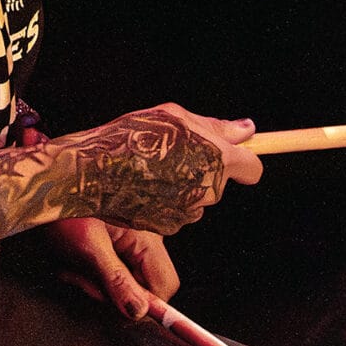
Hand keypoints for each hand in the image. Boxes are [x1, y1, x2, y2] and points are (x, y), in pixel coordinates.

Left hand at [42, 217, 179, 320]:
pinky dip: (90, 273)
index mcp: (148, 237)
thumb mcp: (89, 248)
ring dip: (94, 283)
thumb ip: (116, 280)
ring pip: (123, 282)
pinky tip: (72, 263)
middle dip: (109, 291)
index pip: (164, 286)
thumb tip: (139, 311)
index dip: (142, 303)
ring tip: (71, 267)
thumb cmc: (64, 210)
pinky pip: (110, 272)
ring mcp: (129, 241)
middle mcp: (145, 239)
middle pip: (142, 287)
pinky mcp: (113, 244)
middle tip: (79, 277)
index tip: (113, 305)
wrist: (41, 190)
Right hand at [58, 103, 261, 236]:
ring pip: (195, 197)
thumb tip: (246, 131)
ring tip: (150, 169)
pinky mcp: (168, 227)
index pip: (252, 168)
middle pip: (218, 182)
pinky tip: (142, 186)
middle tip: (172, 154)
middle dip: (202, 170)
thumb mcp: (174, 117)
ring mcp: (188, 212)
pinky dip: (163, 201)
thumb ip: (215, 126)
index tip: (232, 157)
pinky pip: (175, 212)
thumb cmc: (132, 139)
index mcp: (217, 159)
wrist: (94, 172)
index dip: (243, 161)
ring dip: (181, 185)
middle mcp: (207, 190)